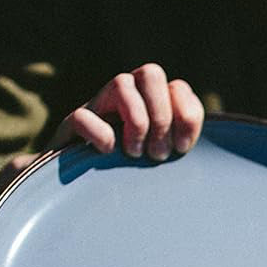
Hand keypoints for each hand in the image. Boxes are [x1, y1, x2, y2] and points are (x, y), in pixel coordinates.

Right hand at [0, 66, 203, 196]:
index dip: (187, 116)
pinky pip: (83, 114)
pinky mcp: (71, 125)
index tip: (182, 149)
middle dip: (162, 116)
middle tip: (159, 154)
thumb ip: (177, 150)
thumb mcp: (160, 165)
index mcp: (152, 104)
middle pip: (151, 73)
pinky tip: (107, 152)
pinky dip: (100, 133)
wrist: (81, 193)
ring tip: (135, 155)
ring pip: (121, 83)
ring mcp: (98, 107)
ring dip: (137, 121)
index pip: (178, 88)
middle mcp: (126, 97)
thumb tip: (195, 154)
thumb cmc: (132, 180)